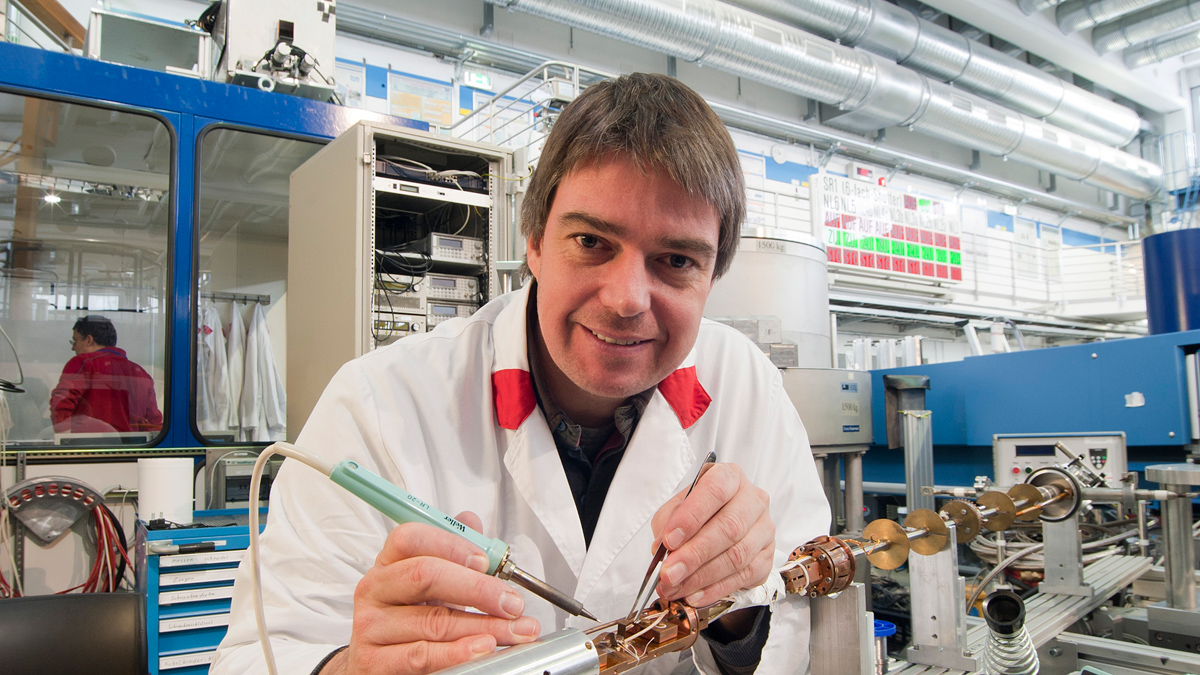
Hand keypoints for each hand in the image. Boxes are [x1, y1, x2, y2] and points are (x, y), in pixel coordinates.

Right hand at [322, 511, 540, 674]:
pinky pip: (422, 655)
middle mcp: (375, 589)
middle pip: (425, 575)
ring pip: (434, 621)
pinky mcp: (375, 662)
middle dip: (478, 588)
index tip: (487, 563)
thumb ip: (450, 551)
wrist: (380, 662)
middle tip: (512, 602)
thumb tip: (472, 523)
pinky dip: (458, 652)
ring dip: (484, 626)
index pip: (411, 538)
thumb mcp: (428, 582)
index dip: (452, 546)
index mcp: (388, 562)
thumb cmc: (408, 616)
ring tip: (515, 630)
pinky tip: (484, 648)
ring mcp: (371, 626)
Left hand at [651, 463, 774, 608]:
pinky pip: (743, 577)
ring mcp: (764, 529)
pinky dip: (715, 590)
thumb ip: (668, 522)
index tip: (668, 540)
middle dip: (694, 555)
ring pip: (737, 556)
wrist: (723, 525)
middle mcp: (753, 500)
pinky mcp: (767, 557)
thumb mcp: (677, 507)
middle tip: (669, 573)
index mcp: (730, 478)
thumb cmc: (699, 512)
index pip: (715, 491)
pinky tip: (695, 595)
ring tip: (675, 588)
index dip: (691, 517)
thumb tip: (662, 549)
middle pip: (729, 528)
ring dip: (701, 577)